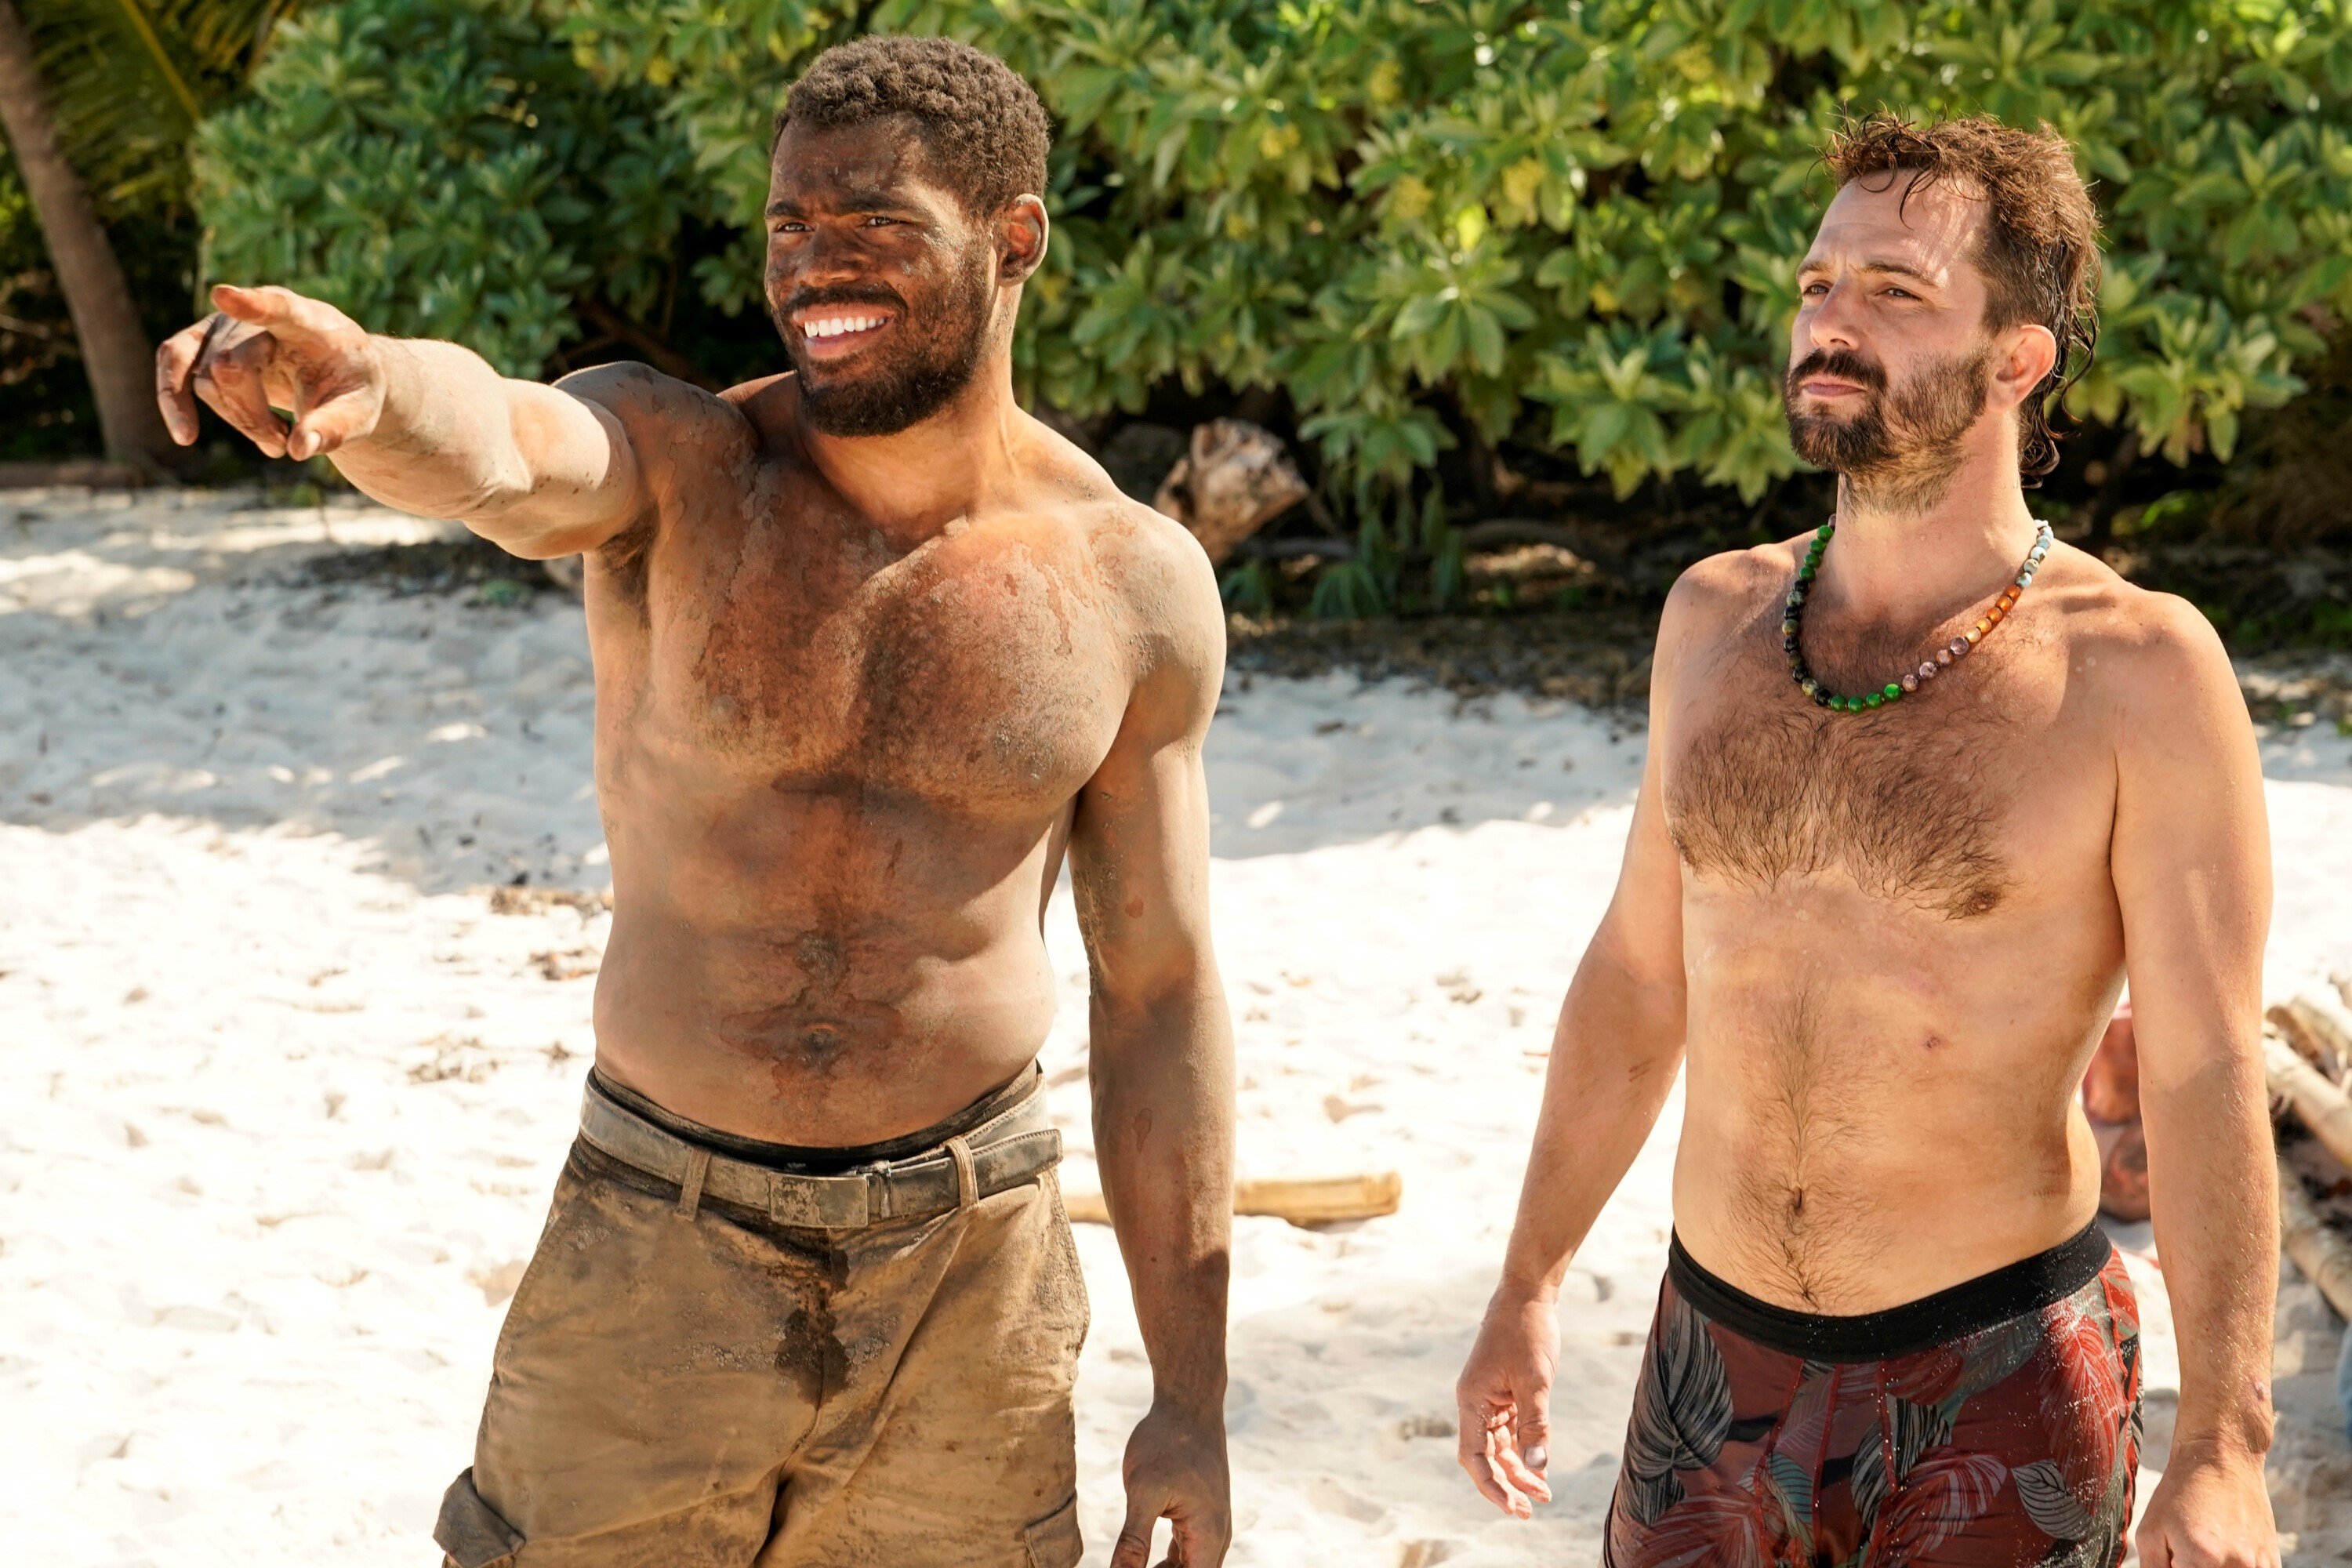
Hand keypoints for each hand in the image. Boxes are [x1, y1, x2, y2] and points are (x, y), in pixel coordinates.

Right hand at [156, 284, 385, 459]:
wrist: (340, 375)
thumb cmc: (351, 390)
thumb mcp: (360, 414)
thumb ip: (334, 429)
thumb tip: (299, 449)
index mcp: (311, 322)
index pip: (281, 309)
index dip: (253, 305)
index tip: (224, 296)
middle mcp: (262, 315)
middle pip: (230, 367)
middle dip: (251, 418)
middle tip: (284, 446)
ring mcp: (228, 323)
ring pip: (205, 379)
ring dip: (236, 420)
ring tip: (275, 441)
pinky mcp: (205, 339)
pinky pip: (172, 362)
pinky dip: (172, 400)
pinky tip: (186, 436)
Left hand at [1110, 1397, 1229, 1567]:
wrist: (1189, 1406)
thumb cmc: (1168, 1441)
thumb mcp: (1144, 1490)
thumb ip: (1133, 1539)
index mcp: (1208, 1537)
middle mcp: (1216, 1538)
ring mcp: (1209, 1529)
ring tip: (1129, 1567)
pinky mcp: (1198, 1519)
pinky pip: (1185, 1557)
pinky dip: (1164, 1567)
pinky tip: (1138, 1565)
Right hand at [1457, 1287, 1558, 1517]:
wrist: (1527, 1295)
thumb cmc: (1527, 1333)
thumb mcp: (1535, 1382)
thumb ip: (1536, 1426)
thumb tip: (1538, 1468)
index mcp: (1471, 1400)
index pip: (1474, 1456)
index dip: (1490, 1486)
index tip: (1513, 1508)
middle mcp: (1475, 1403)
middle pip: (1485, 1457)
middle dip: (1506, 1485)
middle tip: (1529, 1512)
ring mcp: (1488, 1399)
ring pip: (1499, 1447)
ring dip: (1518, 1471)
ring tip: (1544, 1495)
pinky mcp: (1504, 1394)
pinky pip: (1510, 1432)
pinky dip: (1524, 1451)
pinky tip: (1541, 1469)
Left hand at [2135, 1443, 2279, 1566]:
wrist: (2223, 1459)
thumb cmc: (2180, 1492)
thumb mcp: (2150, 1530)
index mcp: (2202, 1560)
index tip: (2174, 1558)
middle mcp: (2237, 1566)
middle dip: (2192, 1567)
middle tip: (2187, 1551)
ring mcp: (2260, 1566)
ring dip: (2214, 1567)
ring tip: (2207, 1545)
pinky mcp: (2273, 1563)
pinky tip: (2225, 1548)